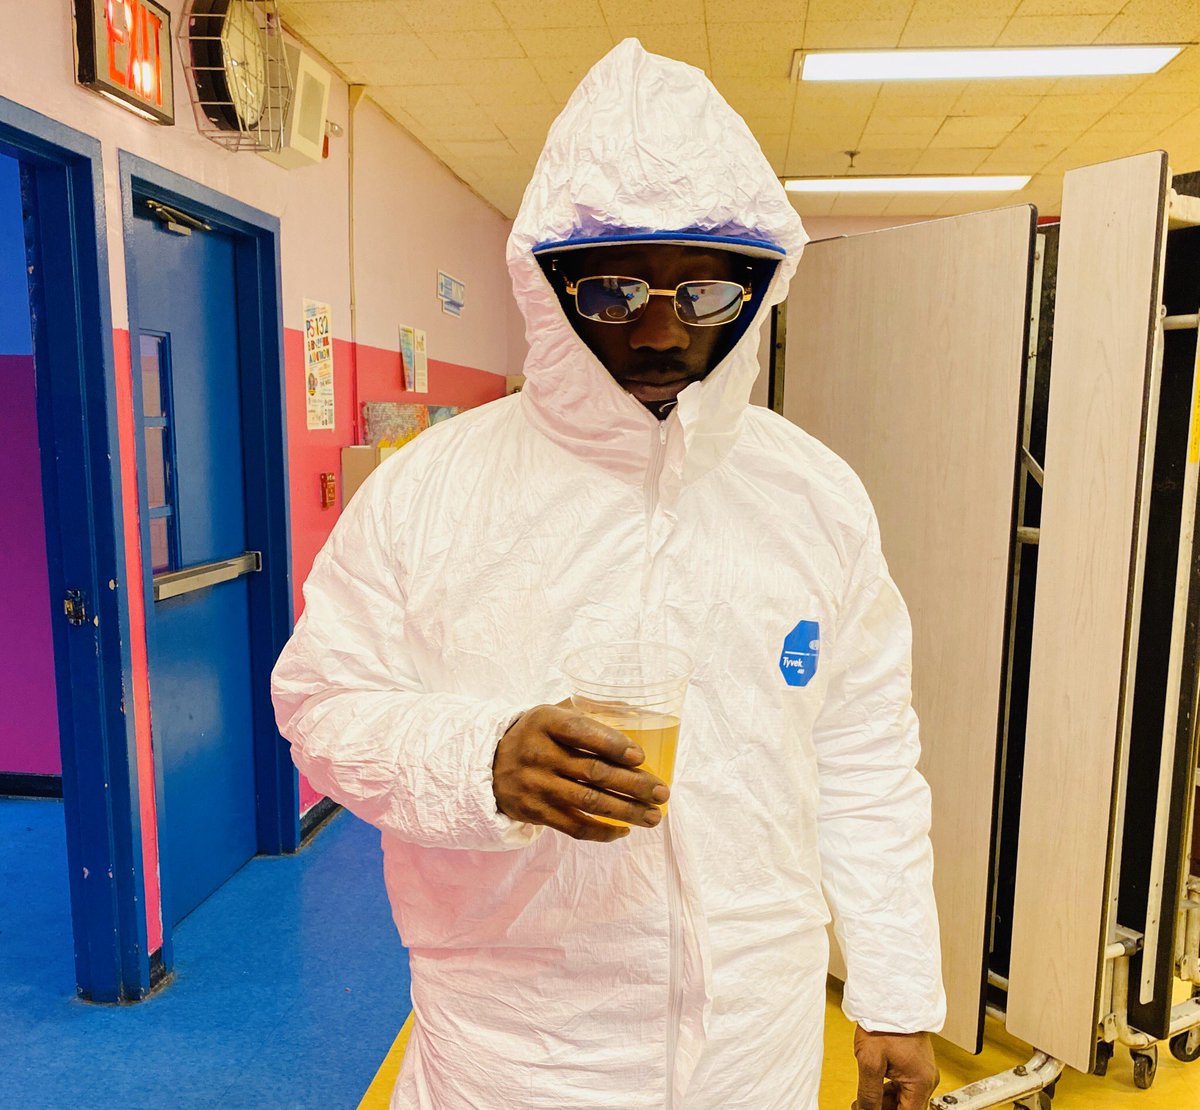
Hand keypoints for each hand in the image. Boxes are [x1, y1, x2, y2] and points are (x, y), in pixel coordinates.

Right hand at [493, 703, 669, 841]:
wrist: (489, 766)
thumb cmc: (535, 736)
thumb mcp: (551, 713)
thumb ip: (588, 711)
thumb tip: (636, 713)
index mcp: (545, 722)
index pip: (582, 731)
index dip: (614, 744)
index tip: (641, 757)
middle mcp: (539, 753)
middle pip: (594, 771)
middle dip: (634, 784)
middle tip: (662, 792)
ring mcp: (536, 785)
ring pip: (589, 802)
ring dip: (627, 811)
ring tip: (653, 816)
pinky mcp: (535, 812)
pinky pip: (574, 826)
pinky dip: (602, 831)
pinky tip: (624, 830)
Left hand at [852, 1027, 938, 1109]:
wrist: (889, 996)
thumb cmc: (884, 1020)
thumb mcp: (870, 1061)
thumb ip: (869, 1093)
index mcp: (921, 1082)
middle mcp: (927, 1078)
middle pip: (907, 1108)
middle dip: (884, 1109)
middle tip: (863, 1107)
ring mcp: (922, 1070)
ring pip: (905, 1098)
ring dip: (885, 1102)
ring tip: (862, 1100)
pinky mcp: (915, 1062)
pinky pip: (904, 1085)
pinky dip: (889, 1090)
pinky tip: (873, 1088)